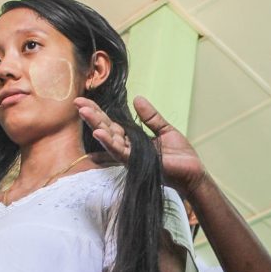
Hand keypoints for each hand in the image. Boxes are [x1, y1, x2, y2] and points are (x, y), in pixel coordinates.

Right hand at [76, 95, 206, 195]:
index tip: (84, 100)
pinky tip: (99, 133)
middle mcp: (128, 149)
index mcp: (133, 140)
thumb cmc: (180, 155)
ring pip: (110, 140)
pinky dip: (110, 143)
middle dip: (92, 116)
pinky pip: (120, 153)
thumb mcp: (164, 130)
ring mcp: (131, 158)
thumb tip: (137, 98)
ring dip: (96, 126)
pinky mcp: (137, 164)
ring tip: (84, 112)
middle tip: (77, 103)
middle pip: (106, 130)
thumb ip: (150, 116)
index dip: (99, 112)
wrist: (193, 172)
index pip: (112, 124)